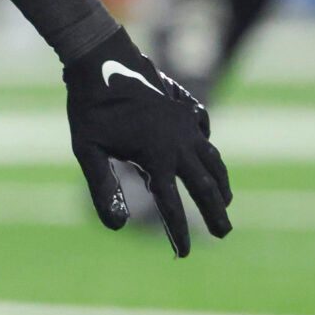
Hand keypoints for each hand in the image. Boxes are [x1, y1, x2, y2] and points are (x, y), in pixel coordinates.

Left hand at [65, 28, 231, 257]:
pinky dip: (209, 149)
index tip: (182, 255)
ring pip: (213, 160)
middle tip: (223, 233)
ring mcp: (185, 125)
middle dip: (215, 212)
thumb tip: (118, 227)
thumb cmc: (90, 108)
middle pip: (205, 187)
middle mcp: (178, 145)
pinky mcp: (185, 109)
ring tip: (226, 201)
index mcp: (156, 159)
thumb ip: (103, 189)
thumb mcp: (88, 151)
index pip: (172, 207)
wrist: (102, 60)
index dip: (178, 234)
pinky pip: (204, 133)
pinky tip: (207, 156)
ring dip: (221, 183)